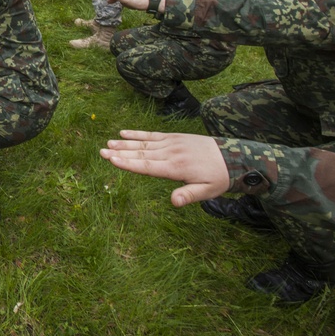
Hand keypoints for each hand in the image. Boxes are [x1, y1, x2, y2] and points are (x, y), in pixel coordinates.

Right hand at [100, 130, 230, 206]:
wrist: (232, 156)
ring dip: (124, 143)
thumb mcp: (208, 191)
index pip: (147, 166)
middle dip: (120, 153)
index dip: (128, 163)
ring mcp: (171, 143)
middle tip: (101, 152)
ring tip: (107, 143)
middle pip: (141, 153)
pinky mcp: (174, 137)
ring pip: (144, 143)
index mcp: (176, 167)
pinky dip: (138, 134)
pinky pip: (152, 135)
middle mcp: (171, 153)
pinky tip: (124, 133)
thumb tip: (174, 202)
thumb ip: (189, 195)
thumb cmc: (218, 177)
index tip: (112, 160)